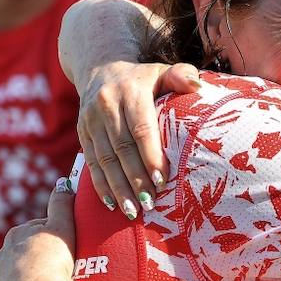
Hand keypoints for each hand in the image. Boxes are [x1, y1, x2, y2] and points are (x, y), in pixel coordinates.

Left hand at [0, 179, 77, 280]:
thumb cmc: (51, 260)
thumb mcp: (61, 226)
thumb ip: (61, 204)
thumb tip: (63, 183)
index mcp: (15, 236)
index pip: (34, 231)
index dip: (51, 237)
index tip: (67, 246)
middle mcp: (2, 258)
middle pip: (22, 256)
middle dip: (37, 260)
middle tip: (61, 269)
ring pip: (13, 280)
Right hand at [77, 60, 199, 217]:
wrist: (101, 68)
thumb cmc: (144, 78)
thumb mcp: (162, 71)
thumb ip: (181, 75)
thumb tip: (197, 86)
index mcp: (130, 91)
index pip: (141, 128)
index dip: (151, 156)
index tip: (162, 181)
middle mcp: (107, 105)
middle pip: (122, 148)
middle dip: (135, 179)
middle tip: (150, 204)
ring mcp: (90, 120)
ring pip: (105, 159)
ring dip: (118, 188)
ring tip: (133, 212)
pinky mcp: (82, 132)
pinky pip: (91, 162)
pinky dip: (100, 185)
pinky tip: (111, 204)